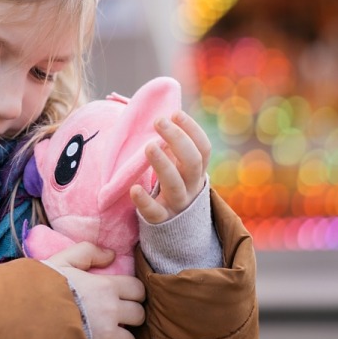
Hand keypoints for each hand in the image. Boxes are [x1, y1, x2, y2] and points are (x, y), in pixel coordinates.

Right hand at [42, 241, 145, 338]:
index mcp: (107, 287)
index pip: (138, 290)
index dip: (134, 293)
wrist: (22, 319)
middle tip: (118, 318)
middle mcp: (111, 312)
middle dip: (132, 317)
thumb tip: (111, 255)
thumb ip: (87, 252)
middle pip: (139, 316)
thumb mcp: (62, 260)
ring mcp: (104, 336)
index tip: (124, 297)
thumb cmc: (41, 288)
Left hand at [132, 110, 211, 224]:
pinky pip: (154, 212)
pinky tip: (134, 188)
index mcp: (198, 170)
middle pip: (193, 162)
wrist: (176, 226)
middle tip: (159, 121)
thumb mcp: (180, 165)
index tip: (175, 113)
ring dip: (163, 164)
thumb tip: (165, 112)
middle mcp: (192, 186)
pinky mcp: (161, 219)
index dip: (192, 130)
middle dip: (178, 139)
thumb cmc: (174, 183)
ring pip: (175, 185)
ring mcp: (178, 204)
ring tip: (149, 146)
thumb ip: (175, 144)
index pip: (203, 148)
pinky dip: (144, 201)